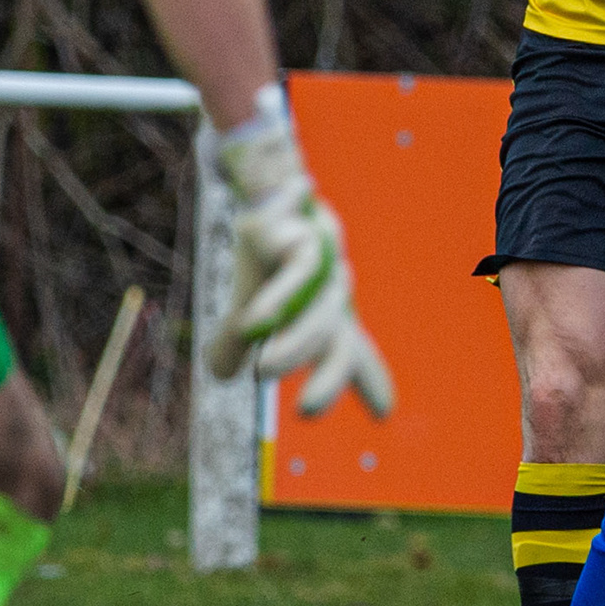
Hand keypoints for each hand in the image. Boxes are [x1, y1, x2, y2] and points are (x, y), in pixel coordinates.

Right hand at [205, 103, 395, 417]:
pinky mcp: (308, 238)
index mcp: (326, 314)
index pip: (350, 351)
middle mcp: (333, 293)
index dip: (370, 380)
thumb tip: (219, 375)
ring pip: (321, 311)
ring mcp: (325, 267)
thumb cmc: (264, 254)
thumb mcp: (246, 305)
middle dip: (332, 378)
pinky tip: (256, 321)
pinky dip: (279, 298)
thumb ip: (235, 342)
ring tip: (263, 371)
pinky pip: (301, 270)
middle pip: (340, 341)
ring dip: (294, 344)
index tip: (385, 412)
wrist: (260, 192)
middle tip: (306, 413)